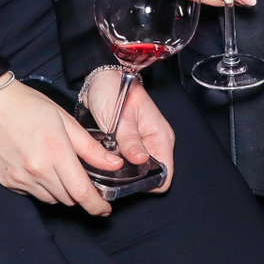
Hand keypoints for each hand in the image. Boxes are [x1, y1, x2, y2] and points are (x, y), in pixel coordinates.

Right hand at [0, 76, 122, 216]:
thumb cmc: (27, 105)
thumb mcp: (64, 119)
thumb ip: (90, 147)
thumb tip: (114, 164)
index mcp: (55, 151)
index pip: (81, 192)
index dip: (97, 205)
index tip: (105, 209)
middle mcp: (36, 170)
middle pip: (68, 199)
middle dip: (80, 193)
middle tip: (81, 177)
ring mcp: (19, 178)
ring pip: (51, 199)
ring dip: (61, 191)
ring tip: (57, 168)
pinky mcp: (6, 181)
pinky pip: (32, 193)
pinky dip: (41, 186)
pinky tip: (38, 166)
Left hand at [81, 66, 176, 190]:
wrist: (98, 79)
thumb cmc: (114, 91)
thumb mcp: (121, 117)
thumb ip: (130, 141)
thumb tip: (140, 161)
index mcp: (160, 137)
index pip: (165, 174)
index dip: (150, 184)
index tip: (129, 184)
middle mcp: (153, 144)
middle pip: (149, 176)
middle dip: (132, 179)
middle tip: (111, 174)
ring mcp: (140, 146)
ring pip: (134, 171)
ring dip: (120, 171)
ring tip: (104, 165)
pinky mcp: (126, 146)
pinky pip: (123, 163)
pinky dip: (113, 164)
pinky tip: (102, 160)